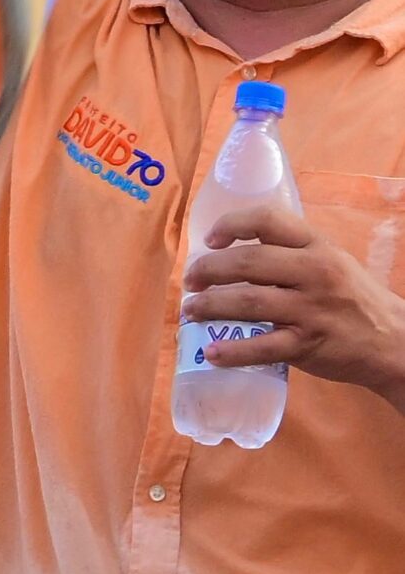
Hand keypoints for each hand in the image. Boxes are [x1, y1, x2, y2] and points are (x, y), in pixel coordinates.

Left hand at [182, 200, 404, 401]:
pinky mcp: (308, 344)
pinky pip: (262, 347)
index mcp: (316, 245)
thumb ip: (290, 253)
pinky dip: (232, 351)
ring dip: (210, 306)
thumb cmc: (353, 298)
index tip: (210, 240)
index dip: (231, 224)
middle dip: (208, 270)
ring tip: (189, 311)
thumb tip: (234, 252)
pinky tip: (211, 353)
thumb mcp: (330, 261)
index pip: (267, 220)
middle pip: (248, 263)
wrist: (393, 340)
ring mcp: (310, 309)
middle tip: (189, 282)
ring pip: (248, 302)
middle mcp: (313, 272)